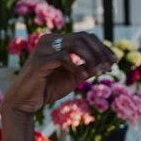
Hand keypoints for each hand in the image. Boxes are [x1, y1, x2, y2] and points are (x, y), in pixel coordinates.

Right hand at [2, 32, 117, 116]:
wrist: (26, 102)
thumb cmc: (49, 88)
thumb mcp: (75, 77)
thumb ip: (89, 68)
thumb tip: (107, 63)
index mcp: (58, 41)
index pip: (85, 37)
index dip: (102, 48)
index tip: (114, 61)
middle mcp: (49, 40)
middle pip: (83, 37)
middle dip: (100, 51)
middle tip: (110, 66)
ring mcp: (42, 49)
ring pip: (75, 44)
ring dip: (91, 57)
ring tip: (99, 70)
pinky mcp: (38, 61)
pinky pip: (63, 57)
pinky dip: (76, 66)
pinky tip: (84, 75)